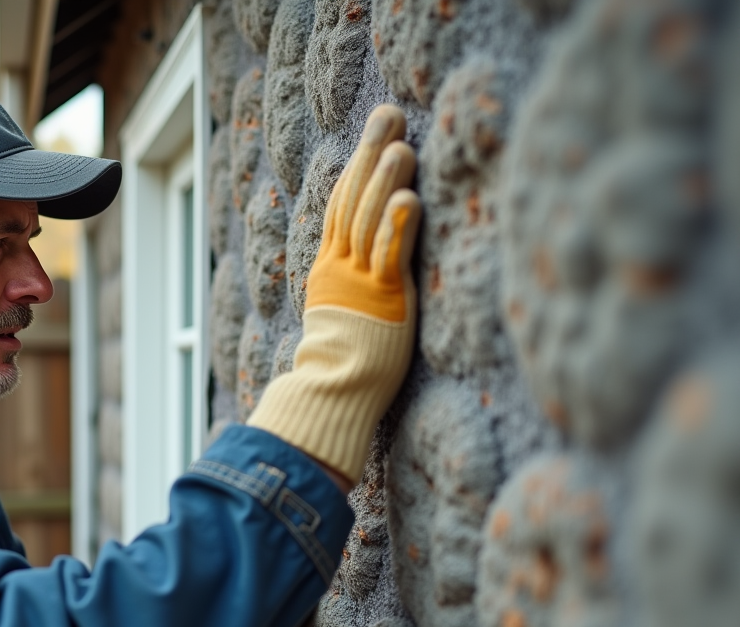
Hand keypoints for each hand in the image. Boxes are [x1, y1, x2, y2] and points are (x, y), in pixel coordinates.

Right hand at [247, 105, 420, 484]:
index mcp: (330, 269)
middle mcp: (340, 268)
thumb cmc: (345, 365)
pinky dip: (398, 225)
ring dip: (385, 180)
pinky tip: (411, 197)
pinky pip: (388, 256)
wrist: (330, 398)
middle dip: (369, 154)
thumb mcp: (346, 313)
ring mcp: (359, 282)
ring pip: (368, 221)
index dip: (357, 166)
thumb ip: (354, 283)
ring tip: (401, 144)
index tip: (373, 133)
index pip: (341, 206)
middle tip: (387, 114)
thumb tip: (370, 263)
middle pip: (352, 200)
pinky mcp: (382, 300)